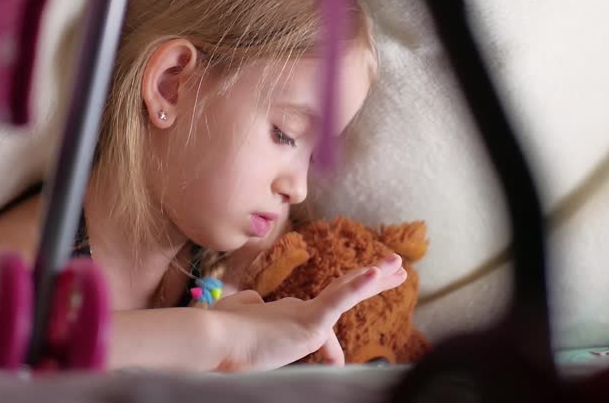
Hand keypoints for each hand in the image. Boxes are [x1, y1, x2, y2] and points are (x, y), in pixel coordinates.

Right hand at [211, 254, 406, 370]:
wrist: (210, 344)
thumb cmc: (219, 343)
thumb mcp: (239, 327)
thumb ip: (250, 313)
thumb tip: (253, 305)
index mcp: (282, 315)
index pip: (321, 309)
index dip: (343, 299)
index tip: (352, 316)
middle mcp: (296, 309)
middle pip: (340, 291)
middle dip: (367, 279)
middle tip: (393, 268)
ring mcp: (302, 314)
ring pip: (346, 292)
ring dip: (375, 279)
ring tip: (398, 266)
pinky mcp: (308, 321)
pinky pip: (339, 300)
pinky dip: (358, 286)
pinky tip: (377, 273)